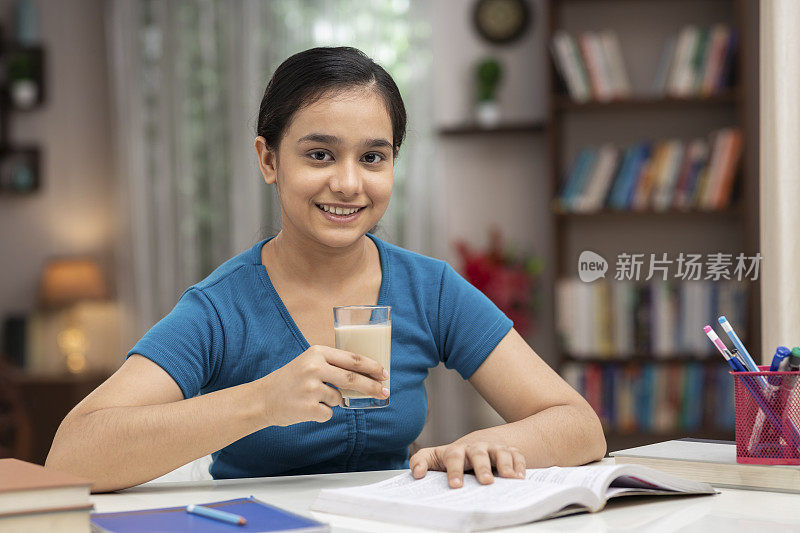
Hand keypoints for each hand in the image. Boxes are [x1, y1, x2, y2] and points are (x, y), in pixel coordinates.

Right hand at [256, 345, 388, 426]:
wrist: (261, 399)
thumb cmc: (290, 381)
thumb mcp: (309, 363)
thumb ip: (333, 365)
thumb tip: (366, 376)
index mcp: (317, 352)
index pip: (352, 359)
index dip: (371, 367)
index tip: (384, 373)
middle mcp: (314, 368)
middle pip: (353, 379)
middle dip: (372, 387)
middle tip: (385, 392)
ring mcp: (311, 388)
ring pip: (339, 398)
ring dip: (333, 401)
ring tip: (312, 397)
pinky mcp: (308, 408)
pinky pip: (329, 413)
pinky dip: (322, 413)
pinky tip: (306, 408)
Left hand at [409, 441, 525, 488]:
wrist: (476, 444)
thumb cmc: (454, 456)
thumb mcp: (435, 457)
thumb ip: (421, 461)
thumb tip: (416, 473)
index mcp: (456, 451)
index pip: (453, 457)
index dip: (454, 470)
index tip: (455, 485)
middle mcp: (476, 448)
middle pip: (478, 454)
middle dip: (482, 468)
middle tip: (486, 481)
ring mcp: (493, 448)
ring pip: (500, 452)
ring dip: (505, 464)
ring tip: (510, 478)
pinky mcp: (508, 451)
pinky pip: (517, 455)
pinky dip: (520, 465)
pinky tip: (521, 477)